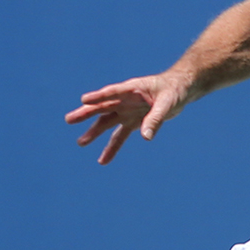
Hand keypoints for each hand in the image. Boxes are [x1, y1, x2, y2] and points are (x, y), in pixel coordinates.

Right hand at [65, 72, 190, 163]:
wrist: (180, 90)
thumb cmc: (173, 90)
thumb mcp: (168, 103)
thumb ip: (156, 118)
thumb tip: (145, 137)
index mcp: (133, 89)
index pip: (113, 92)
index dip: (99, 96)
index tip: (84, 100)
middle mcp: (125, 100)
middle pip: (103, 107)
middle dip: (86, 113)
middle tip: (69, 120)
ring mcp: (127, 111)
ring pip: (107, 123)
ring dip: (95, 133)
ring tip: (81, 143)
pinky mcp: (132, 122)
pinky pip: (119, 136)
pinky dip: (112, 148)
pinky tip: (103, 161)